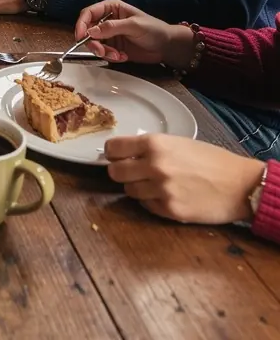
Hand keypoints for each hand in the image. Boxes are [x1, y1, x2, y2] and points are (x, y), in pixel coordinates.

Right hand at [75, 0, 196, 67]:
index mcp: (110, 8)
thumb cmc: (153, 29)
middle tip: (102, 52)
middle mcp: (106, 20)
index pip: (88, 13)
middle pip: (87, 30)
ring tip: (118, 55)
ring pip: (94, 43)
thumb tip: (90, 32)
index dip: (81, 25)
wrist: (167, 46)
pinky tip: (123, 57)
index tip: (80, 38)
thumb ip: (111, 27)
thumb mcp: (134, 26)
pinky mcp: (112, 47)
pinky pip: (103, 53)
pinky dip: (110, 57)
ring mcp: (108, 34)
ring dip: (103, 52)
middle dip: (93, 43)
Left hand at [105, 134, 263, 223]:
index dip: (113, 153)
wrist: (240, 184)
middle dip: (121, 172)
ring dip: (137, 188)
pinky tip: (167, 197)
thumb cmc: (211, 160)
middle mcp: (153, 166)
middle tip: (133, 173)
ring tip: (155, 185)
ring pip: (129, 191)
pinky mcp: (170, 210)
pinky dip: (152, 202)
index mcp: (154, 144)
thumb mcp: (177, 142)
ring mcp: (161, 190)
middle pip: (115, 173)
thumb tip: (124, 153)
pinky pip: (147, 206)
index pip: (113, 148)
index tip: (116, 156)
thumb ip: (150, 148)